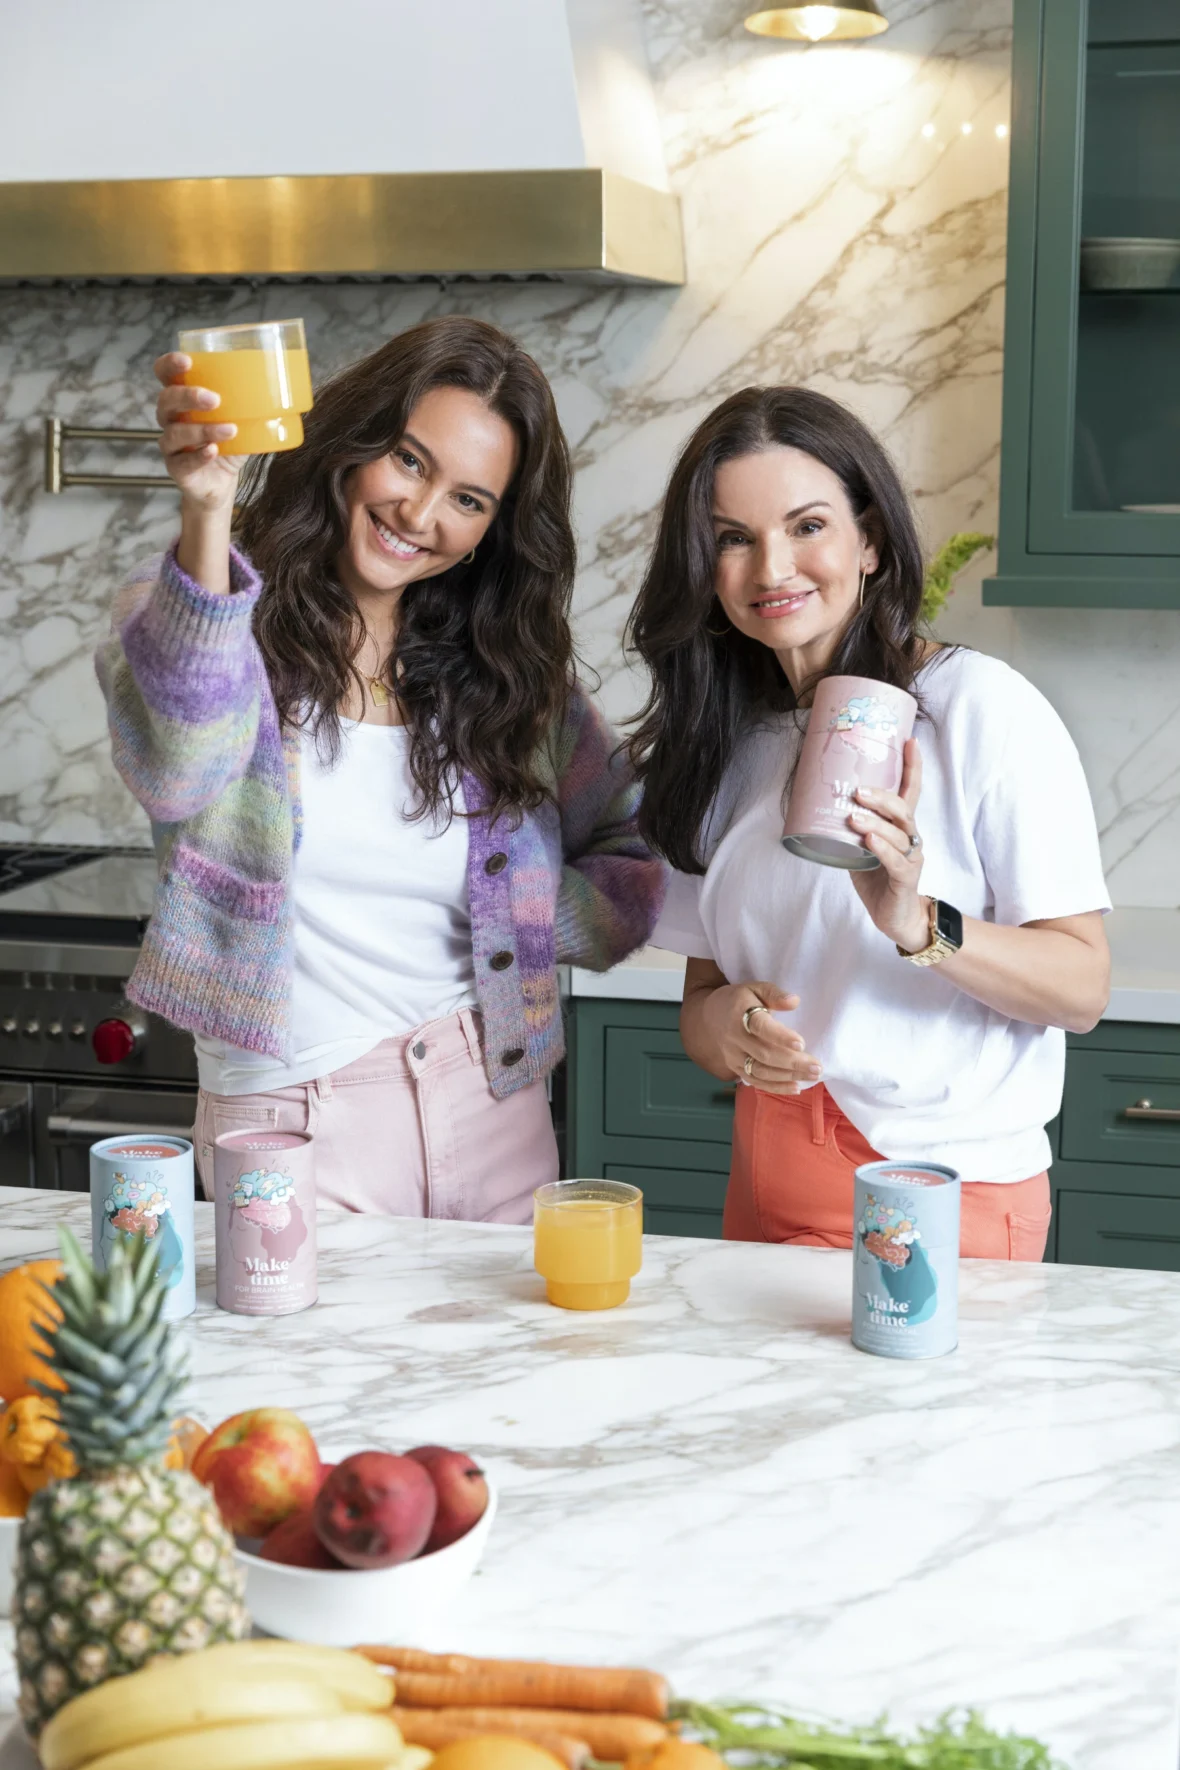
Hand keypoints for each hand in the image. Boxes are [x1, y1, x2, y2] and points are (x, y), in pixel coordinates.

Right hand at [154, 352, 243, 512]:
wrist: (221, 483)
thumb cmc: (228, 445)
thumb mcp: (241, 420)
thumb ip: (252, 404)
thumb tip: (286, 387)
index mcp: (182, 399)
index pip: (164, 374)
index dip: (169, 365)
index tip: (187, 361)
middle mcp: (170, 418)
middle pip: (166, 400)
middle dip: (188, 396)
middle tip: (214, 399)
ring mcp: (171, 444)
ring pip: (176, 432)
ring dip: (203, 429)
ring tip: (230, 430)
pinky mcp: (176, 468)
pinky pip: (183, 461)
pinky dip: (199, 455)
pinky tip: (212, 451)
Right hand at [695, 981, 821, 1094]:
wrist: (709, 1017)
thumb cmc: (740, 1000)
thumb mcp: (755, 988)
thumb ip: (774, 993)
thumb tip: (794, 1001)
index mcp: (739, 1014)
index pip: (760, 1027)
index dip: (781, 1037)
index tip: (801, 1043)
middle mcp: (734, 1038)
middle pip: (764, 1054)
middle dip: (793, 1062)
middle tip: (817, 1066)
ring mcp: (733, 1056)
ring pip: (761, 1071)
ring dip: (788, 1077)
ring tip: (812, 1076)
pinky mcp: (735, 1068)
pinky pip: (756, 1082)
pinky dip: (776, 1087)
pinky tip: (796, 1087)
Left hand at [848, 738, 930, 951]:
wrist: (896, 917)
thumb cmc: (877, 880)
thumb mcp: (859, 848)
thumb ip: (847, 829)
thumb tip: (817, 803)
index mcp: (901, 827)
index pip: (911, 791)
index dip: (912, 767)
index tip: (909, 741)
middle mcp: (911, 837)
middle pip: (904, 809)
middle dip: (883, 797)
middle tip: (859, 790)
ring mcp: (911, 857)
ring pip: (899, 833)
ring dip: (876, 822)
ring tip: (855, 817)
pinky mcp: (906, 878)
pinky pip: (896, 861)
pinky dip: (882, 850)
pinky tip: (869, 842)